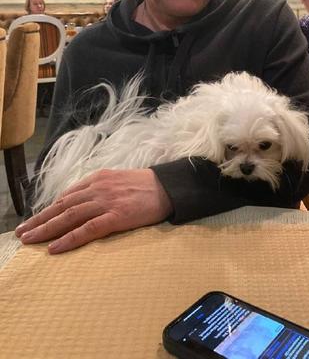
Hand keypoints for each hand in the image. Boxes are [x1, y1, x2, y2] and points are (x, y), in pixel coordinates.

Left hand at [15, 169, 172, 253]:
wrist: (168, 187)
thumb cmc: (144, 186)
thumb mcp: (117, 180)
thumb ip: (98, 188)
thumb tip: (78, 201)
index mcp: (97, 179)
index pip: (66, 196)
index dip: (48, 210)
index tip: (34, 221)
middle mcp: (97, 188)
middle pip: (62, 206)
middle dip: (39, 219)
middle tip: (21, 233)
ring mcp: (106, 202)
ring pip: (69, 216)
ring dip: (47, 229)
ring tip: (30, 240)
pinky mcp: (116, 216)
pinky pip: (88, 229)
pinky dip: (69, 238)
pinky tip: (55, 247)